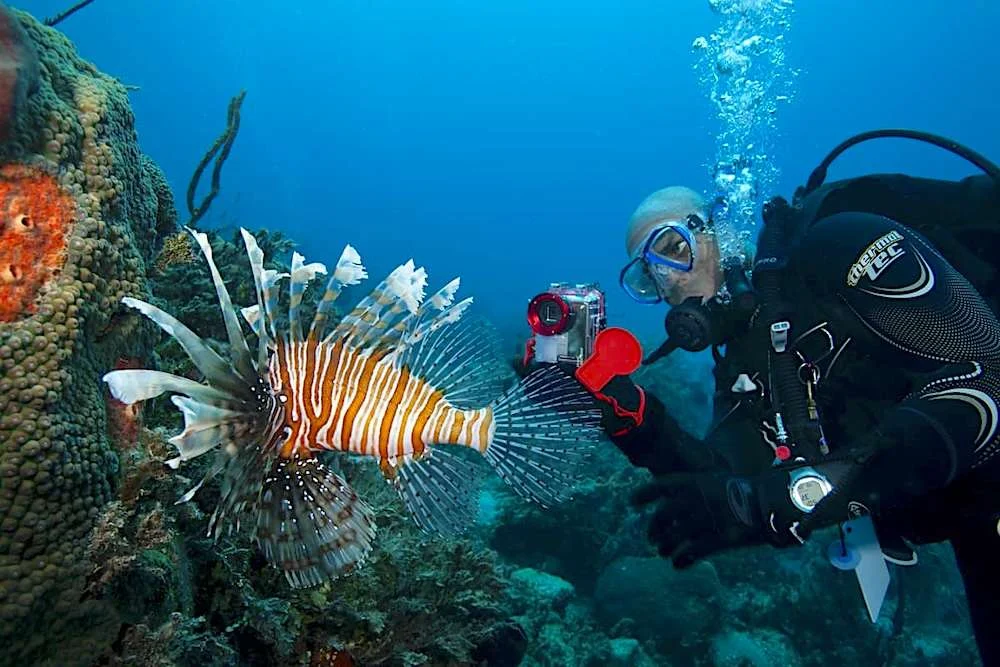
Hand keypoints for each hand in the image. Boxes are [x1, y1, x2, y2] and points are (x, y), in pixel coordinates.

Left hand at [630, 472, 769, 567]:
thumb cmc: (743, 490)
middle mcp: (693, 501)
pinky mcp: (715, 540)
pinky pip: (690, 554)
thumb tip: (673, 496)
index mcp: (693, 482)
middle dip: (653, 529)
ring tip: (663, 551)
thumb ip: (694, 487)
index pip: (658, 486)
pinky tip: (678, 564)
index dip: (643, 494)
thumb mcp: (715, 479)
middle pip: (661, 517)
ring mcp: (703, 521)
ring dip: (665, 547)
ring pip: (672, 538)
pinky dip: (681, 561)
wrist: (769, 503)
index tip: (633, 503)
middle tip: (651, 537)